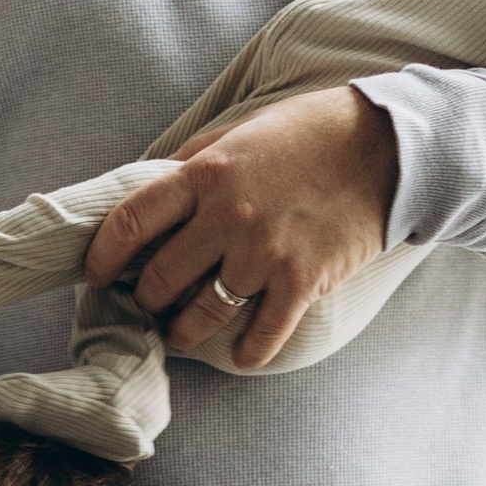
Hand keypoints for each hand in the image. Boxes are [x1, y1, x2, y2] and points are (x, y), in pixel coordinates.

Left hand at [83, 82, 399, 370]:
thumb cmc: (311, 133)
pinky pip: (263, 334)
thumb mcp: (241, 131)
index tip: (97, 273)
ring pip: (204, 313)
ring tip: (180, 334)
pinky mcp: (303, 280)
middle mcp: (227, 216)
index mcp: (205, 174)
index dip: (104, 255)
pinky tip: (243, 354)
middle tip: (148, 304)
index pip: (130, 222)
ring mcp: (265, 253)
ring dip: (184, 331)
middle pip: (161, 277)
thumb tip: (149, 184)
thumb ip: (194, 162)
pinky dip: (249, 352)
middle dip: (147, 298)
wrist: (389, 146)